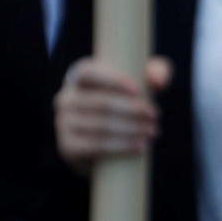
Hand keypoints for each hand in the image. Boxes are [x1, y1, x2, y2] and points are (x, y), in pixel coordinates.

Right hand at [53, 56, 169, 170]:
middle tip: (154, 116)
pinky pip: (95, 146)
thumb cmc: (126, 100)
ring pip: (100, 126)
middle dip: (132, 110)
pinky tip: (140, 147)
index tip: (139, 90)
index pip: (90, 73)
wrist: (105, 140)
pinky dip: (121, 147)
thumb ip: (154, 72)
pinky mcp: (68, 146)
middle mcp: (65, 97)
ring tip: (152, 132)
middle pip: (100, 103)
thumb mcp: (140, 82)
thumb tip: (158, 81)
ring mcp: (63, 123)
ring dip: (131, 130)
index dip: (113, 80)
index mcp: (78, 75)